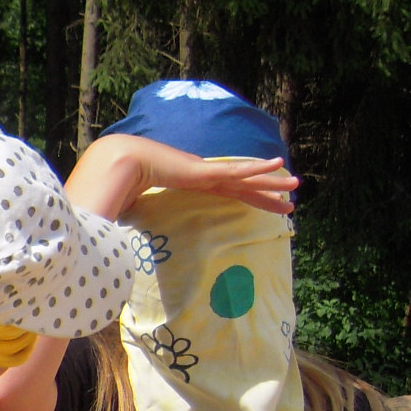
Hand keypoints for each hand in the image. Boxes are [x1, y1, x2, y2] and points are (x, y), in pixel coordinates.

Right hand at [71, 134, 296, 219]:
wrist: (114, 164)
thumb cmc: (116, 187)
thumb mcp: (133, 210)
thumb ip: (140, 221)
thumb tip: (122, 247)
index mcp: (186, 183)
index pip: (221, 192)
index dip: (241, 198)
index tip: (257, 204)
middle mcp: (199, 174)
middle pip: (239, 186)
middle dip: (265, 194)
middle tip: (289, 204)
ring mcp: (203, 171)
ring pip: (245, 178)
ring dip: (271, 181)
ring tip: (296, 185)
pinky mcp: (203, 170)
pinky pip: (236, 170)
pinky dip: (258, 168)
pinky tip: (278, 165)